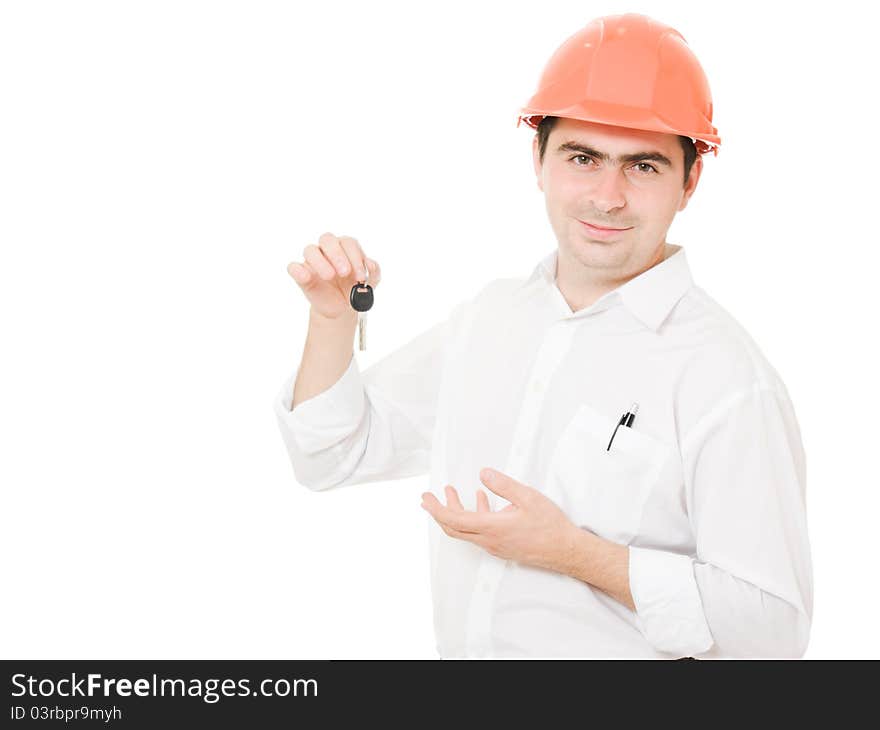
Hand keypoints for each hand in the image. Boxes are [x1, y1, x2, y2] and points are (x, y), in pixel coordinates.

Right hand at [286, 232, 381, 319]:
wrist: (342, 308)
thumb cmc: (354, 289)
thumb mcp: (370, 283)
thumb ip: (374, 272)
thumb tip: (371, 264)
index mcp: (344, 248)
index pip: (348, 243)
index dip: (355, 257)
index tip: (361, 276)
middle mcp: (327, 250)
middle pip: (327, 239)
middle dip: (337, 254)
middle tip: (345, 272)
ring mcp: (312, 261)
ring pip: (310, 250)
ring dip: (320, 262)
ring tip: (330, 276)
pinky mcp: (301, 274)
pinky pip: (293, 267)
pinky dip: (298, 270)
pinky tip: (306, 276)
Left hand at [420, 468, 579, 573]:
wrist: (566, 550)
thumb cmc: (550, 526)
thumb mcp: (528, 497)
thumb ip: (504, 485)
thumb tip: (483, 473)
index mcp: (492, 528)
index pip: (453, 520)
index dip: (436, 509)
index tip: (426, 497)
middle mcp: (489, 540)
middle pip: (453, 528)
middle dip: (438, 511)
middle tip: (428, 498)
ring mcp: (495, 545)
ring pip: (467, 530)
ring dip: (457, 512)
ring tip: (452, 493)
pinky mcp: (503, 546)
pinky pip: (480, 532)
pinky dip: (475, 516)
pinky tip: (482, 500)